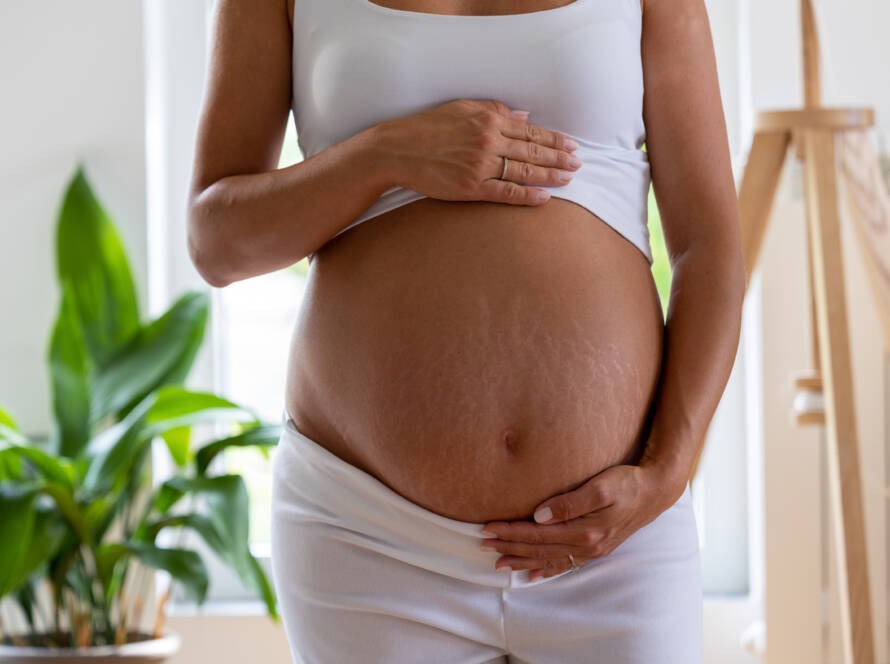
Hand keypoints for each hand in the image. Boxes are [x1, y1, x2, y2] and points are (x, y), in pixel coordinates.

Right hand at [376, 98, 580, 205]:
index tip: (572, 145)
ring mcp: (481, 165)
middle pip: (533, 150)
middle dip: (559, 158)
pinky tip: (544, 197)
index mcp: (489, 119)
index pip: (531, 130)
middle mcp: (488, 141)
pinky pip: (506, 192)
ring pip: (525, 171)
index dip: (555, 139)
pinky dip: (527, 195)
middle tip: (579, 164)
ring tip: (569, 179)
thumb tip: (525, 117)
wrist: (398, 149)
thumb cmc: (428, 127)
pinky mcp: (471, 187)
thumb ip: (496, 111)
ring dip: (550, 175)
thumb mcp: (463, 108)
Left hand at [480, 464, 685, 579]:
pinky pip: (565, 564)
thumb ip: (570, 502)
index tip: (488, 528)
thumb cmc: (627, 482)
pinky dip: (546, 571)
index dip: (510, 531)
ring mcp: (592, 550)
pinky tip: (532, 576)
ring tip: (498, 564)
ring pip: (548, 559)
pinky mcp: (596, 548)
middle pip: (538, 548)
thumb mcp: (600, 486)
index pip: (537, 534)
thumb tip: (539, 515)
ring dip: (522, 561)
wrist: (655, 491)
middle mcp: (587, 546)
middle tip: (483, 545)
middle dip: (509, 547)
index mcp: (585, 531)